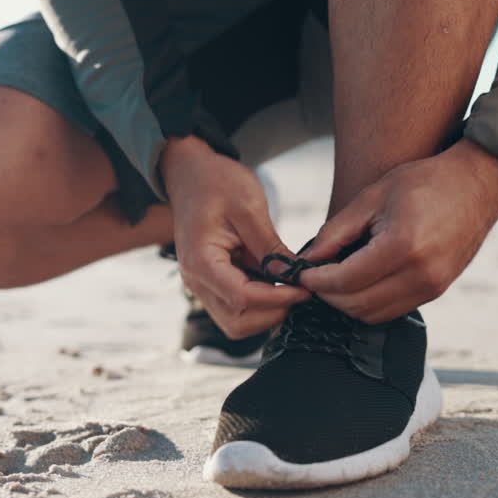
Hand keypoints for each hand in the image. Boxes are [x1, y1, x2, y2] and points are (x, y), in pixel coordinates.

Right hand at [160, 136, 309, 337]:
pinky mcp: (211, 284)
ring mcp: (201, 285)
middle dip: (273, 313)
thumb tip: (294, 277)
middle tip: (300, 291)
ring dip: (266, 312)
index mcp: (201, 261)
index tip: (306, 288)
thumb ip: (270, 246)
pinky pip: (235, 309)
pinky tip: (277, 283)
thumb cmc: (216, 183)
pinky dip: (259, 305)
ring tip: (290, 287)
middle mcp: (196, 281)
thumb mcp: (249, 208)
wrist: (191, 174)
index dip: (279, 298)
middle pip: (238, 323)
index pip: (243, 298)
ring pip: (236, 323)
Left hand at [298, 140, 497, 323]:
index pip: (345, 281)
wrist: (478, 185)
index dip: (317, 281)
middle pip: (357, 306)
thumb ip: (336, 231)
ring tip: (334, 279)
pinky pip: (393, 310)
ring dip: (347, 303)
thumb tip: (307, 259)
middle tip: (314, 276)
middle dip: (328, 295)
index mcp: (402, 247)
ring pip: (374, 315)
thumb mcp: (373, 196)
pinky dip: (370, 303)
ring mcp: (432, 287)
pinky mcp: (437, 291)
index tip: (302, 273)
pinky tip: (360, 281)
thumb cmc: (425, 181)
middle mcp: (420, 275)